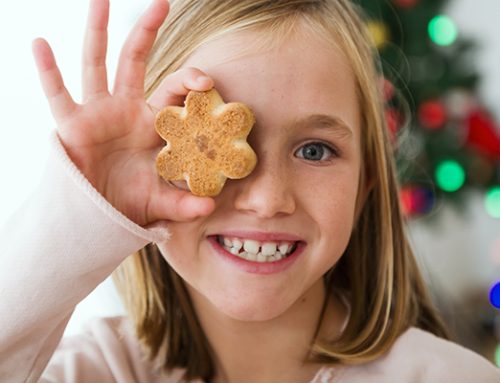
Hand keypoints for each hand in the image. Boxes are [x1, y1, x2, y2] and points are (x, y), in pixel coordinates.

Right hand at [32, 0, 214, 225]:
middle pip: (135, 62)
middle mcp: (126, 110)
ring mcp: (98, 113)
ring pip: (96, 65)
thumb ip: (184, 203)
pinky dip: (48, 72)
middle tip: (161, 3)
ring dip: (97, 32)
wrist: (98, 215)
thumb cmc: (132, 202)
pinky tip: (40, 43)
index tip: (207, 82)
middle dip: (146, 33)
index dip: (189, 82)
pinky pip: (58, 95)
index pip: (173, 91)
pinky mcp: (72, 125)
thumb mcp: (161, 202)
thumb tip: (209, 208)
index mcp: (153, 123)